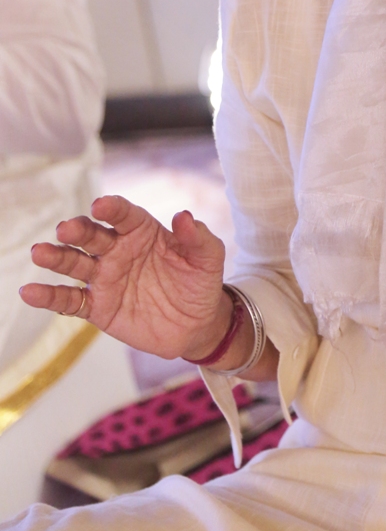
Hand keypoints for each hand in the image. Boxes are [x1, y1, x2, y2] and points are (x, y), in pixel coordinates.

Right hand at [20, 196, 229, 360]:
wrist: (197, 324)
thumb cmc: (201, 283)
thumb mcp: (209, 258)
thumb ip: (198, 237)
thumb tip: (184, 216)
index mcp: (143, 231)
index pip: (123, 214)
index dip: (112, 208)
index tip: (101, 206)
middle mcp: (119, 250)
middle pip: (93, 236)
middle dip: (78, 231)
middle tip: (65, 230)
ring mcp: (106, 278)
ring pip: (75, 264)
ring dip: (56, 257)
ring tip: (39, 252)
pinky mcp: (98, 307)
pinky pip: (70, 300)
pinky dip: (49, 296)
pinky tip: (30, 291)